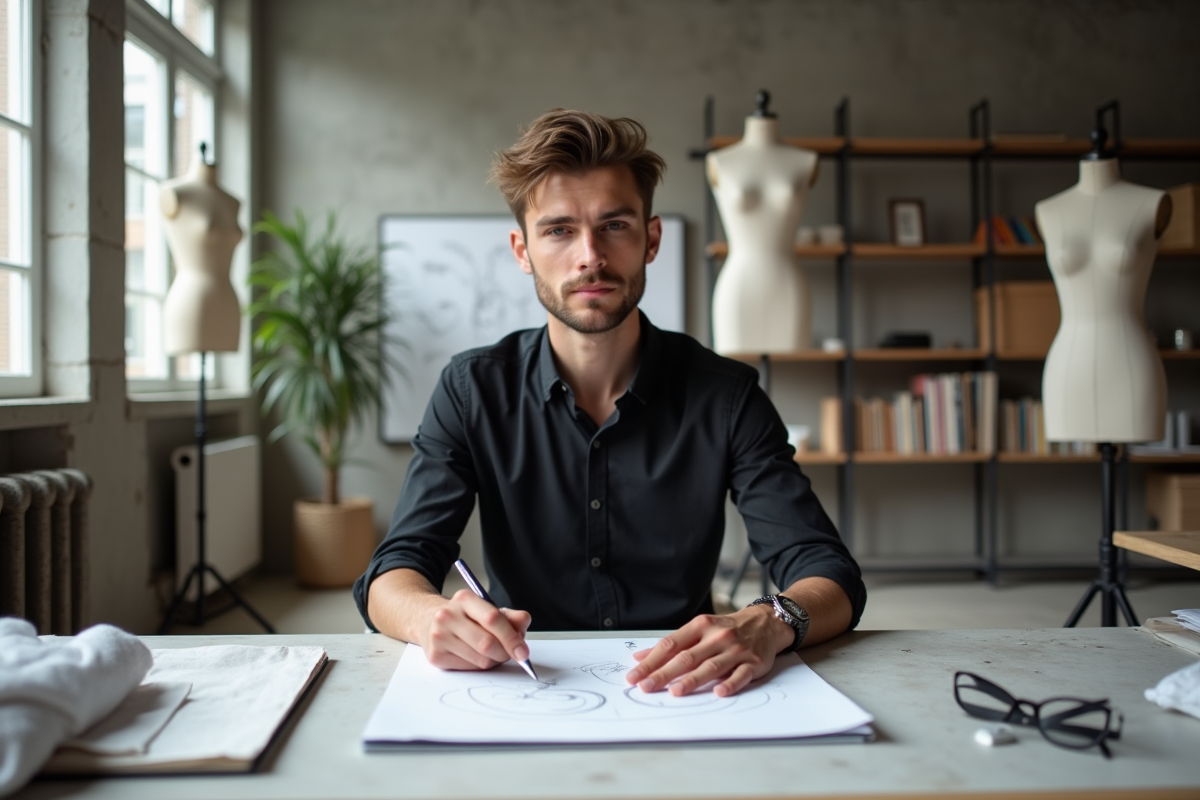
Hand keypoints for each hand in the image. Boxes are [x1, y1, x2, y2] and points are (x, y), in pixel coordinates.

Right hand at [421, 589, 531, 670]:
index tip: (523, 652)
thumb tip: (524, 622)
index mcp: (464, 599)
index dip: (512, 638)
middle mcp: (448, 615)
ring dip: (493, 661)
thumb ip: (510, 616)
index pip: (493, 619)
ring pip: (480, 660)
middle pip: (487, 643)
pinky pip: (469, 669)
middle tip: (510, 653)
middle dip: (504, 653)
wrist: (427, 620)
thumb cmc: (464, 616)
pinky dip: (479, 666)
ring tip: (490, 652)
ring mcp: (439, 636)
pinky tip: (475, 656)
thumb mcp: (486, 609)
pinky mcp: (435, 656)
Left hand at [624, 605, 790, 697]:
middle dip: (664, 673)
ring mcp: (736, 650)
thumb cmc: (727, 629)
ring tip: (675, 691)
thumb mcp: (699, 629)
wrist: (766, 622)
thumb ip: (672, 645)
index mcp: (700, 626)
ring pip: (711, 666)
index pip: (670, 644)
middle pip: (687, 657)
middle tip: (646, 687)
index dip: (651, 661)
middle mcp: (717, 636)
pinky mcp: (753, 663)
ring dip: (692, 680)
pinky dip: (730, 684)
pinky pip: (740, 675)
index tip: (634, 675)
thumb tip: (640, 657)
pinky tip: (719, 692)